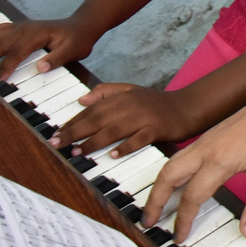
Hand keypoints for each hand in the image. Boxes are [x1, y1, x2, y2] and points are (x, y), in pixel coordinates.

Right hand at [0, 17, 99, 79]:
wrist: (80, 26)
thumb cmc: (77, 40)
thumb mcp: (72, 51)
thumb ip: (57, 59)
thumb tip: (40, 68)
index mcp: (37, 33)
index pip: (17, 51)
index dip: (6, 66)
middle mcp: (25, 27)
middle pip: (0, 42)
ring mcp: (20, 26)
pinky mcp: (18, 28)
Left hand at [51, 83, 192, 157]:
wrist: (188, 107)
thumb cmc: (157, 103)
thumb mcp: (132, 91)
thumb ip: (108, 92)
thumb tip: (82, 99)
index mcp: (123, 96)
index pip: (93, 109)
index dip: (73, 121)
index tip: (57, 133)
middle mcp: (131, 105)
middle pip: (98, 118)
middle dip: (75, 131)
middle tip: (58, 143)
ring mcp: (144, 117)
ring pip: (114, 129)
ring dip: (94, 141)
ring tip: (78, 152)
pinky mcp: (157, 128)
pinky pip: (139, 138)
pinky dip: (125, 146)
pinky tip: (113, 155)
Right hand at [141, 94, 245, 239]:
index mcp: (221, 160)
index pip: (193, 196)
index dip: (184, 219)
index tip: (180, 236)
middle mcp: (206, 149)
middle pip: (168, 176)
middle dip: (155, 201)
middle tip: (149, 222)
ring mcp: (205, 141)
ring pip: (171, 164)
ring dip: (160, 186)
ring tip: (155, 206)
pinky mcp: (208, 137)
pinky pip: (181, 157)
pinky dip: (171, 174)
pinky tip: (175, 185)